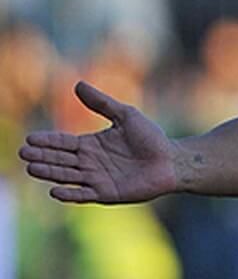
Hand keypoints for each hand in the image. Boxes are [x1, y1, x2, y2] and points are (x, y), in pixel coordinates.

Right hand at [19, 81, 177, 203]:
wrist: (173, 160)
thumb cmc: (151, 137)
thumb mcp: (125, 115)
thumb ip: (102, 103)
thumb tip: (77, 84)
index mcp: (91, 145)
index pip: (63, 143)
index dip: (47, 141)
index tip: (30, 139)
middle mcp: (90, 163)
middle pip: (61, 160)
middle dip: (42, 157)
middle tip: (24, 153)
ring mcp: (98, 179)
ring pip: (68, 176)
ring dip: (50, 173)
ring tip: (32, 168)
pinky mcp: (108, 193)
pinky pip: (84, 194)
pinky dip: (70, 194)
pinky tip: (55, 191)